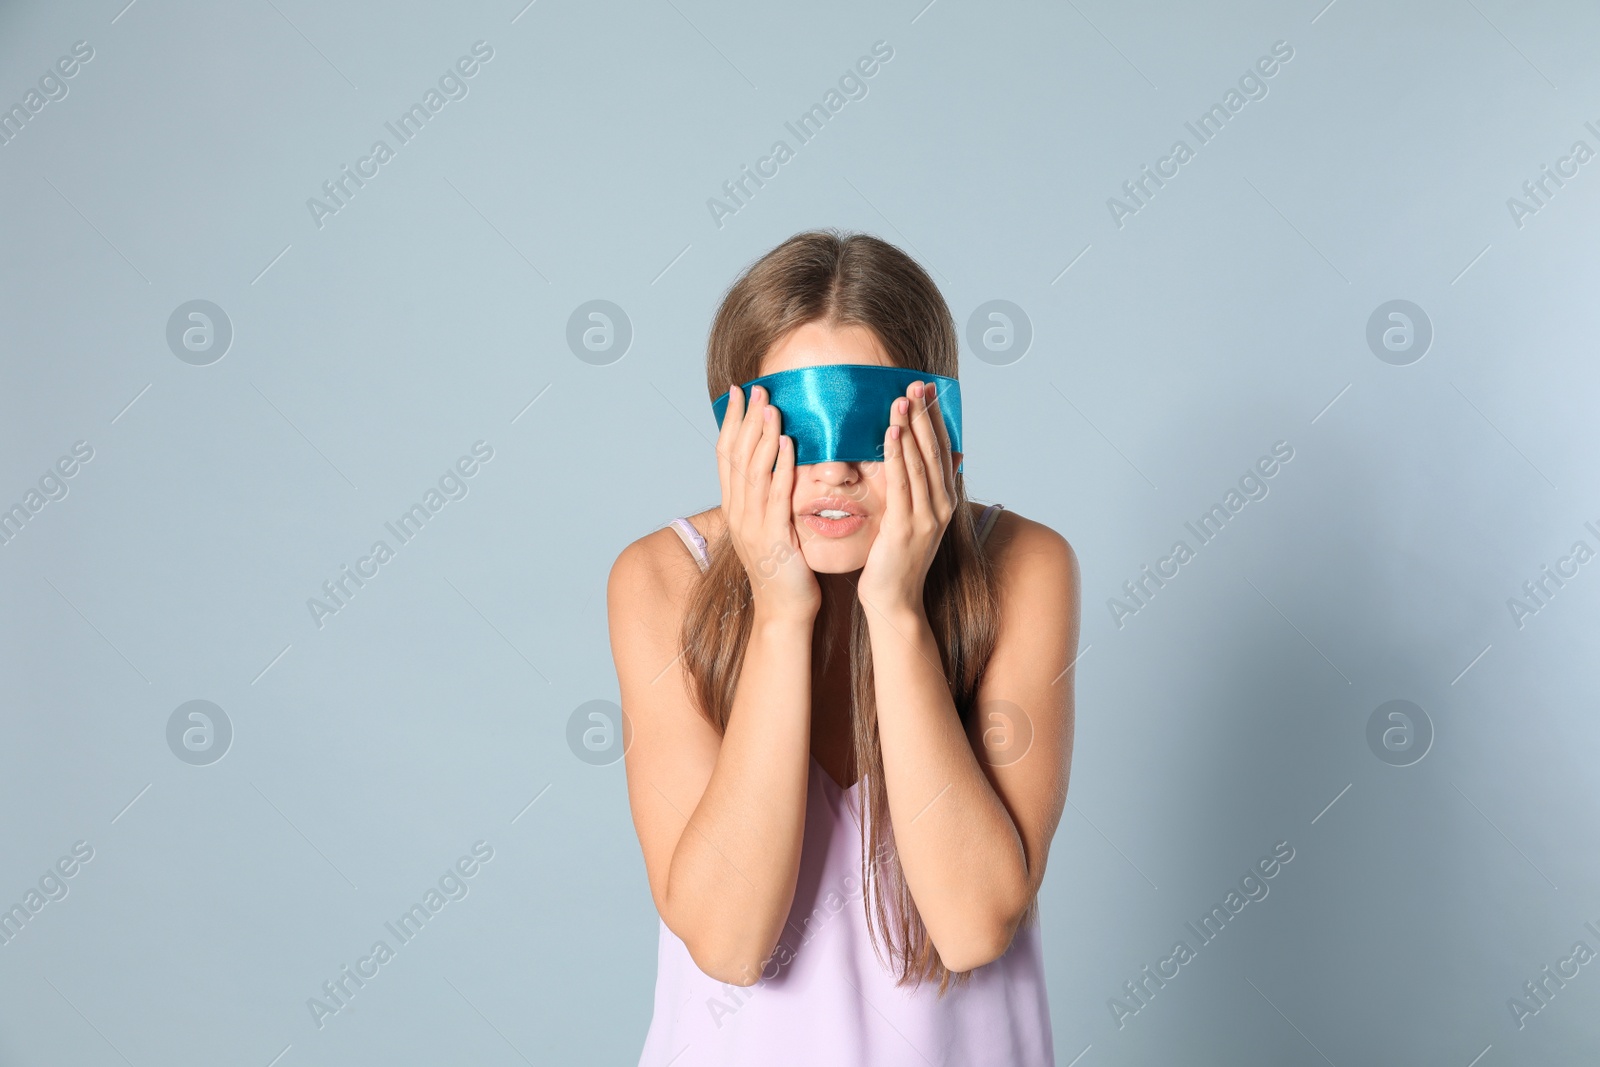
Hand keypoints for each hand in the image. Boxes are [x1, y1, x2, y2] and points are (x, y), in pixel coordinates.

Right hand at [716, 383, 820, 621]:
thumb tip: (774, 465)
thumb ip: (768, 497)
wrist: (784, 613)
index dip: (731, 423)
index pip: (726, 456)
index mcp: (736, 509)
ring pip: (754, 473)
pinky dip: (781, 468)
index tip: (737, 393)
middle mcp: (738, 514)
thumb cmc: (783, 571)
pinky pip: (776, 496)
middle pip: (736, 458)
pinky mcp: (773, 538)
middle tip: (756, 388)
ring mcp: (753, 526)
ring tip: (771, 407)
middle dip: (746, 420)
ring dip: (762, 437)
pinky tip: (789, 446)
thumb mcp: (770, 527)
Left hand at [857, 379, 956, 616]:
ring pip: (919, 462)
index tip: (927, 391)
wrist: (894, 601)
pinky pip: (902, 483)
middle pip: (934, 450)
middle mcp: (940, 505)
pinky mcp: (906, 527)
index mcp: (943, 501)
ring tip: (902, 400)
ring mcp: (926, 517)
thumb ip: (921, 490)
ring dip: (911, 428)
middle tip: (917, 384)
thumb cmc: (897, 560)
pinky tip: (891, 433)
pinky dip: (897, 456)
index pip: (941, 450)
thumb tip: (933, 460)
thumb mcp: (913, 519)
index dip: (935, 419)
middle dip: (925, 416)